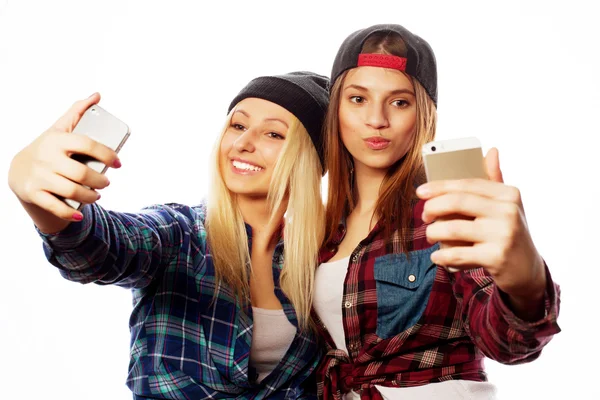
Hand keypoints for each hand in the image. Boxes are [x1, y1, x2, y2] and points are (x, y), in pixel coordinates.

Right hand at [8, 93, 120, 222]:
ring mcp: (39, 177)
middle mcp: (47, 157)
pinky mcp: (34, 193)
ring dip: (90, 196)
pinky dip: (70, 213)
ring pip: (72, 191)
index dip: (108, 154)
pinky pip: (56, 207)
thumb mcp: (60, 129)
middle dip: (100, 181)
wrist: (19, 170)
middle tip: (106, 182)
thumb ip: (78, 112)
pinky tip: (79, 214)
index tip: (118, 163)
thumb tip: (97, 95)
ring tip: (97, 195)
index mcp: (57, 139)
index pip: (88, 145)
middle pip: (82, 173)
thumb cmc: (49, 149)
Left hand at [416, 148, 545, 302]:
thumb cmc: (508, 231)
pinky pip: (457, 254)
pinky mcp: (496, 258)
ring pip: (453, 229)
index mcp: (508, 194)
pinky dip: (442, 256)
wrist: (528, 270)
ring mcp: (503, 235)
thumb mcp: (506, 205)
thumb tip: (492, 150)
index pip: (467, 184)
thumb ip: (495, 180)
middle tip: (424, 216)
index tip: (420, 191)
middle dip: (433, 207)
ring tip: (431, 235)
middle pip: (457, 203)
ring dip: (434, 232)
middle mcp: (508, 212)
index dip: (440, 186)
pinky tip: (437, 256)